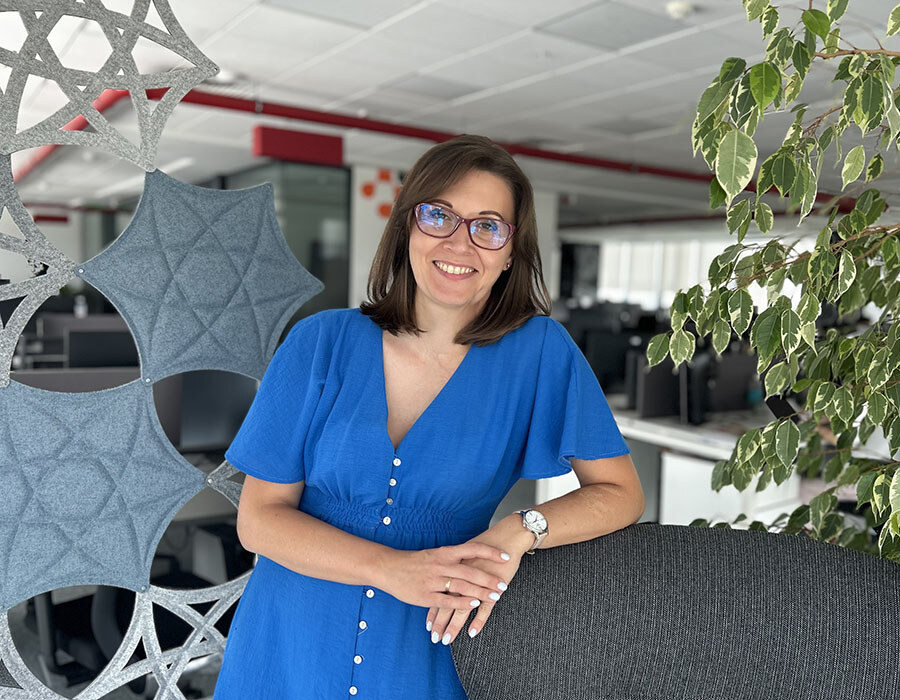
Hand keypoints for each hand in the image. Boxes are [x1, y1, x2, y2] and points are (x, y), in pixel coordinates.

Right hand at [378, 542, 510, 610]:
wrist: (388, 567)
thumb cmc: (414, 562)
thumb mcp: (435, 555)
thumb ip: (452, 558)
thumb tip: (473, 557)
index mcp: (444, 553)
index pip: (472, 548)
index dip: (490, 552)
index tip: (505, 556)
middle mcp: (441, 564)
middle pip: (471, 570)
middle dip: (489, 579)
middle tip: (504, 585)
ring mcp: (434, 580)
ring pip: (462, 586)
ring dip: (481, 592)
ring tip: (496, 596)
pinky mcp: (427, 595)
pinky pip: (448, 600)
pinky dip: (463, 603)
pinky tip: (474, 605)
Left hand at [426, 527, 525, 644]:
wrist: (506, 536)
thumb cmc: (485, 544)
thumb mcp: (465, 554)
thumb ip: (455, 567)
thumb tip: (446, 579)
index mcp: (453, 568)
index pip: (439, 594)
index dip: (433, 611)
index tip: (428, 626)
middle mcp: (461, 576)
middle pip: (447, 603)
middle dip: (439, 622)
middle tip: (434, 639)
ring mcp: (476, 583)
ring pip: (462, 608)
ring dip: (453, 625)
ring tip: (447, 640)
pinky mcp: (492, 587)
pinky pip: (485, 607)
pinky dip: (478, 621)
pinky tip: (471, 633)